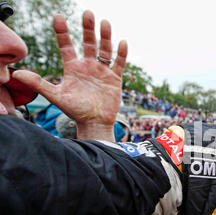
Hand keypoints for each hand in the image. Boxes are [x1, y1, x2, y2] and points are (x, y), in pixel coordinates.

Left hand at [12, 11, 126, 139]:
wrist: (94, 123)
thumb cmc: (75, 111)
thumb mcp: (56, 96)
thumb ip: (38, 84)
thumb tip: (16, 74)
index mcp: (73, 68)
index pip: (66, 46)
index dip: (62, 32)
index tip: (58, 17)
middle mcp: (87, 66)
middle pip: (88, 43)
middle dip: (87, 28)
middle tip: (87, 13)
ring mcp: (102, 71)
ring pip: (104, 50)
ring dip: (105, 37)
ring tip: (105, 23)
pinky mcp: (114, 79)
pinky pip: (119, 64)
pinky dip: (121, 54)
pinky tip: (122, 43)